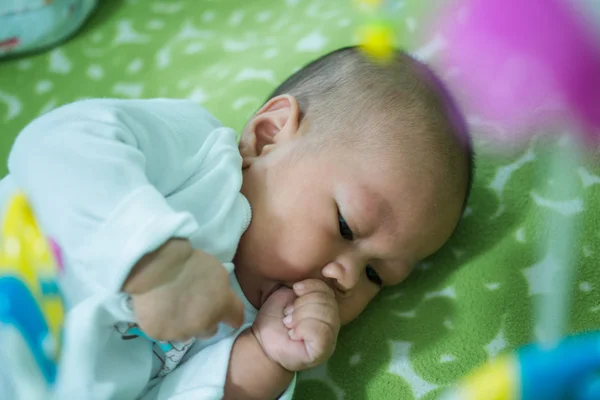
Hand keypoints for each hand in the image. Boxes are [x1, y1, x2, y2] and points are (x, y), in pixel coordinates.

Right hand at [123, 239, 243, 340]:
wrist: (153, 265)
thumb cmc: (187, 261)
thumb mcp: (217, 271)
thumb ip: (221, 292)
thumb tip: (218, 300)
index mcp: (221, 307)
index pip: (236, 319)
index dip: (230, 315)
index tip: (225, 312)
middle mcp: (204, 325)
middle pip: (210, 330)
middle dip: (204, 321)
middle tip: (193, 305)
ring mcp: (180, 332)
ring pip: (186, 333)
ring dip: (183, 324)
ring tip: (172, 306)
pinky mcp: (158, 334)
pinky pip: (164, 332)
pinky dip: (162, 323)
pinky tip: (157, 309)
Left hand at [252, 279, 339, 371]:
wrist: (262, 343)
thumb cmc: (275, 319)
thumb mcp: (288, 296)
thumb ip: (303, 288)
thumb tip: (312, 281)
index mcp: (325, 307)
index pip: (329, 290)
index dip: (312, 286)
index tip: (295, 289)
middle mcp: (331, 322)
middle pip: (327, 302)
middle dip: (302, 304)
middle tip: (288, 315)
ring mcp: (330, 338)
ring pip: (325, 316)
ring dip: (300, 317)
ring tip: (289, 325)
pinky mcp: (323, 350)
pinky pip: (320, 332)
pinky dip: (303, 329)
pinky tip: (294, 335)